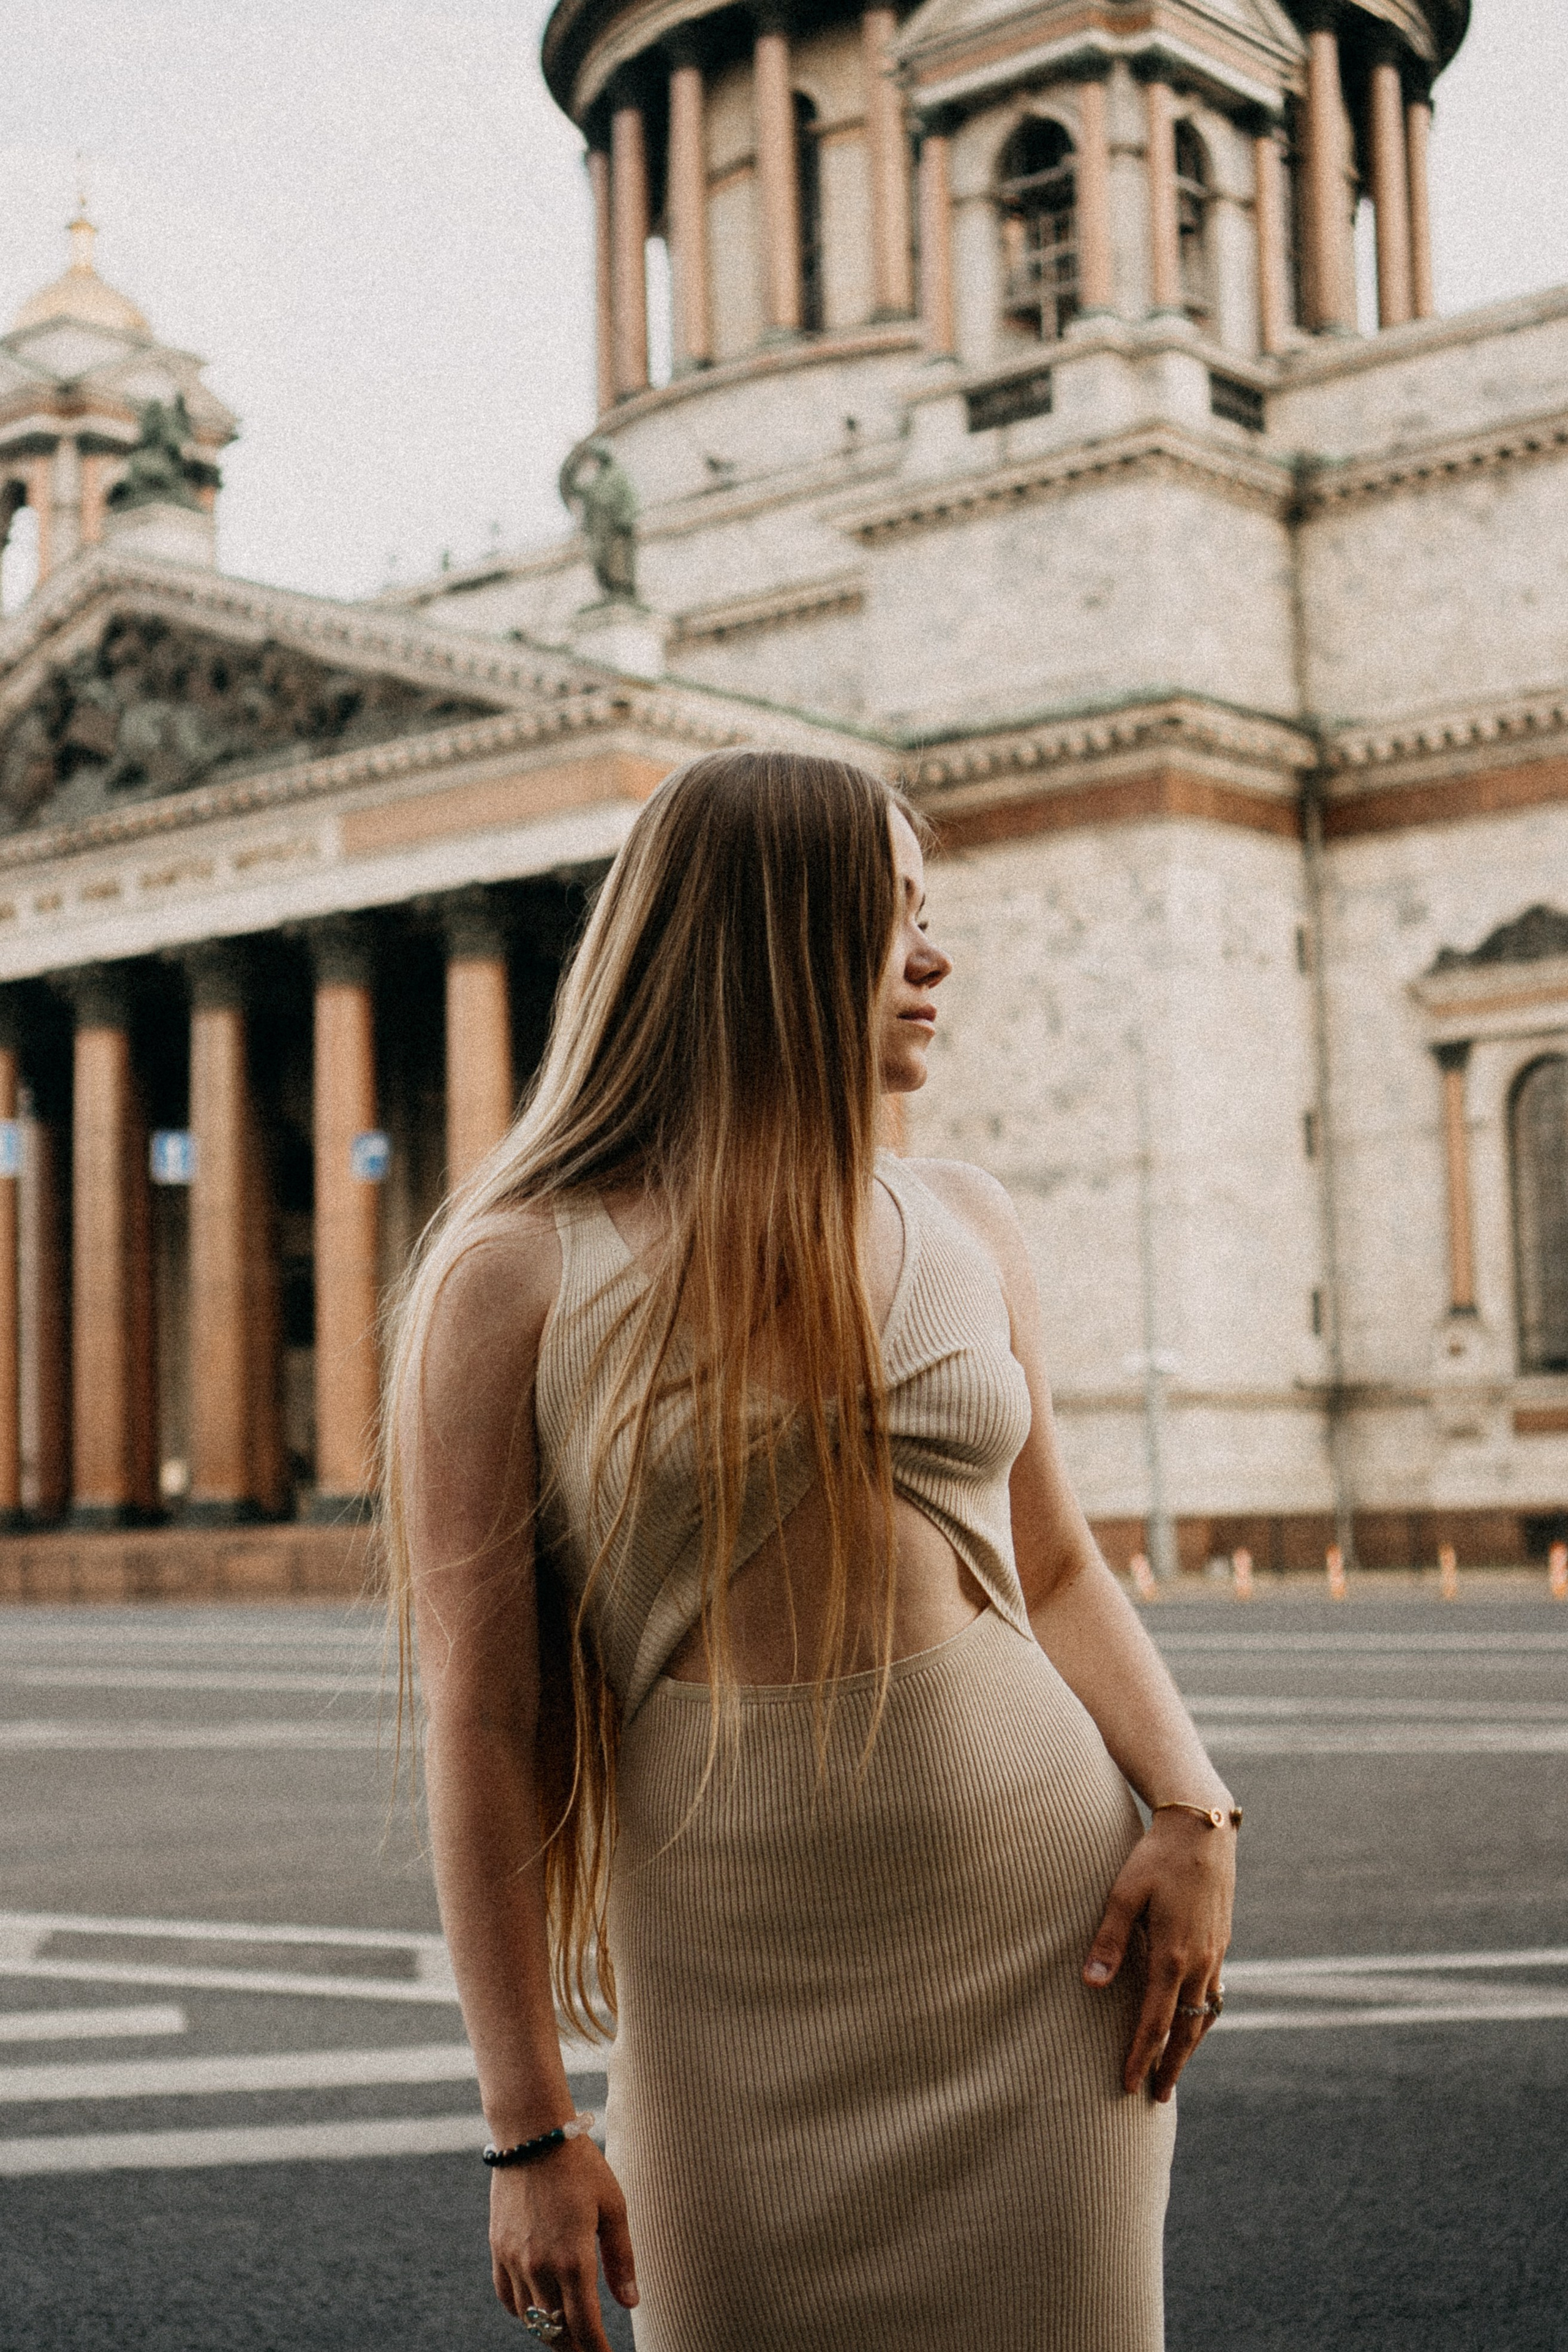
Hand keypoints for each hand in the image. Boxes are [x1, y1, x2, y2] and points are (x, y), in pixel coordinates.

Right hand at [489, 2137, 637, 2348]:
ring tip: (568, 2336)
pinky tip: (537, 2311)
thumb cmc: (581, 2166)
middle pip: (556, 2331)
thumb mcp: (613, 2207)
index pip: (585, 2328)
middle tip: (590, 2350)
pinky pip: (507, 2298)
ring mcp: (514, 2260)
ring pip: (530, 2320)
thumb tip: (630, 2304)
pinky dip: (522, 2313)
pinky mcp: (497, 2249)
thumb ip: (621, 2259)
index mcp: (574, 2260)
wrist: (532, 2134)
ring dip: (550, 2333)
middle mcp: (540, 2267)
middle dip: (575, 2348)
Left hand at [1081, 1808, 1234, 2102]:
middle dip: (1170, 2065)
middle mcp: (1199, 1962)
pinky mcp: (1221, 1941)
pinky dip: (1204, 2016)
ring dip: (1190, 2046)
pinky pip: (1215, 1992)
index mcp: (1172, 1956)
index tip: (1129, 2084)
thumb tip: (1090, 1985)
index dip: (1141, 2056)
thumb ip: (1108, 1941)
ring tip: (1175, 2071)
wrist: (1204, 1828)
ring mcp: (1215, 1953)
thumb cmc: (1156, 1857)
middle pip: (1185, 2029)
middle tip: (1157, 2097)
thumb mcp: (1123, 1893)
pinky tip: (1195, 2021)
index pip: (1154, 2022)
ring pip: (1204, 2014)